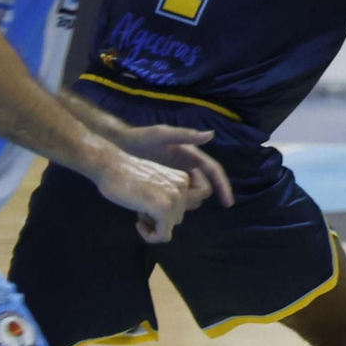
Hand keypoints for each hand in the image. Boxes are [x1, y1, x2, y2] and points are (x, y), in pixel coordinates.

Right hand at [92, 148, 211, 244]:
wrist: (109, 166)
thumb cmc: (125, 176)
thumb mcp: (156, 183)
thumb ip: (169, 195)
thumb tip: (173, 218)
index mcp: (183, 179)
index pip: (193, 205)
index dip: (173, 210)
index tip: (155, 205)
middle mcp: (183, 186)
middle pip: (177, 217)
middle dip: (159, 218)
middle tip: (141, 207)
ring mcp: (175, 197)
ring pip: (170, 226)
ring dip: (153, 224)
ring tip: (138, 209)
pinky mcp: (163, 208)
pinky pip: (163, 235)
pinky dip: (151, 236)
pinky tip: (138, 224)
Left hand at [116, 125, 234, 207]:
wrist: (118, 145)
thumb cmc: (140, 138)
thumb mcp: (162, 135)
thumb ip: (185, 135)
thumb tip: (210, 134)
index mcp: (191, 156)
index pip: (214, 173)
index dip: (223, 187)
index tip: (228, 203)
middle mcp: (187, 168)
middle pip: (201, 189)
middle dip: (193, 199)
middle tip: (177, 208)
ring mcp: (176, 178)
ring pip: (188, 196)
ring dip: (180, 205)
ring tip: (163, 210)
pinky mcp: (164, 186)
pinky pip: (174, 199)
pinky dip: (169, 206)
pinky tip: (156, 211)